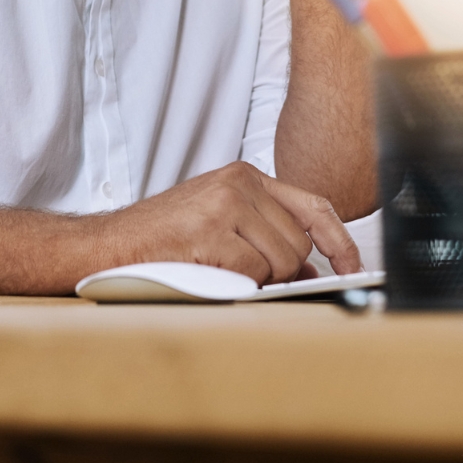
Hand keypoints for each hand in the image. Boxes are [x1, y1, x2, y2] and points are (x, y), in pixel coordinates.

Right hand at [98, 162, 360, 284]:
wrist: (110, 245)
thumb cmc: (163, 238)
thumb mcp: (220, 220)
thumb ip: (265, 234)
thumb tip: (311, 268)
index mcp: (245, 177)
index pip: (313, 206)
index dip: (340, 240)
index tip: (353, 267)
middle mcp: (239, 183)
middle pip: (299, 242)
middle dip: (281, 271)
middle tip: (243, 274)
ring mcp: (226, 205)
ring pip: (281, 261)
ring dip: (257, 280)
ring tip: (219, 270)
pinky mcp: (212, 232)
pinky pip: (254, 274)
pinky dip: (237, 285)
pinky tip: (208, 273)